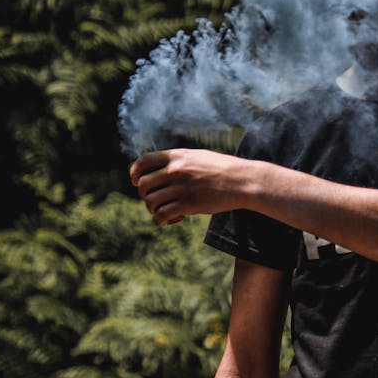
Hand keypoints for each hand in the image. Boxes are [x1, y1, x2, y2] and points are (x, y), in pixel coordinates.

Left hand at [129, 148, 249, 225]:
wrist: (243, 181)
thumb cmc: (224, 169)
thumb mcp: (199, 156)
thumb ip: (180, 160)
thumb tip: (162, 168)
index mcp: (177, 156)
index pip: (142, 162)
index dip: (135, 173)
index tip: (136, 181)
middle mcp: (176, 170)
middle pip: (143, 185)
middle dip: (145, 195)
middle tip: (156, 200)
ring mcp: (181, 188)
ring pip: (151, 202)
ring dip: (154, 209)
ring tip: (166, 211)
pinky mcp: (189, 205)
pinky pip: (162, 215)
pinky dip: (161, 220)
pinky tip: (172, 220)